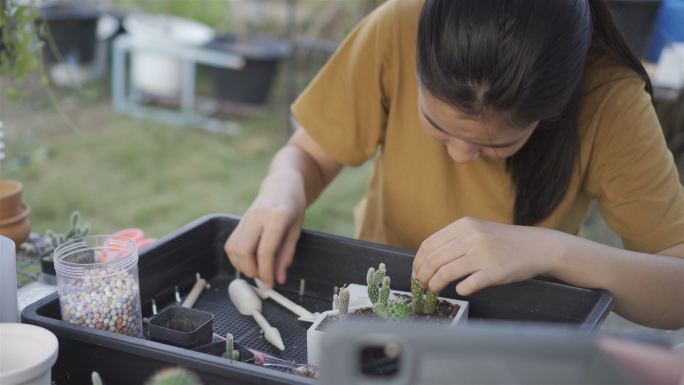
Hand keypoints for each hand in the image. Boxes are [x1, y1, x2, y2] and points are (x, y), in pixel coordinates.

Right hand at [224, 170, 306, 286]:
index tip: (269, 284)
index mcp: (276, 218)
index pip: (265, 251)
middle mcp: (257, 217)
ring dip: (242, 265)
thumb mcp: (296, 231)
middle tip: (262, 277)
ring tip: (256, 269)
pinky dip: (236, 258)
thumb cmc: (294, 206)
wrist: (281, 185)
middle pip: (244, 251)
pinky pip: (230, 244)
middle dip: (251, 270)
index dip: (266, 272)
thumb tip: (279, 279)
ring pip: (233, 249)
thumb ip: (286, 255)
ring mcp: (245, 218)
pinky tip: (248, 261)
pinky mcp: (238, 221)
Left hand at [412, 217, 561, 294]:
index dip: (418, 262)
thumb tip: (427, 259)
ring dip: (435, 284)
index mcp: (464, 225)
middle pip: (433, 260)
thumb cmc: (503, 241)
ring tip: (434, 289)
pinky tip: (460, 290)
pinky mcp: (495, 272)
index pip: (429, 244)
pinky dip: (459, 289)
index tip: (416, 273)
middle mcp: (472, 237)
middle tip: (422, 285)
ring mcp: (483, 254)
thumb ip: (455, 240)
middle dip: (423, 276)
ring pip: (445, 272)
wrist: (536, 246)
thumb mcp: (477, 230)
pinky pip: (468, 284)